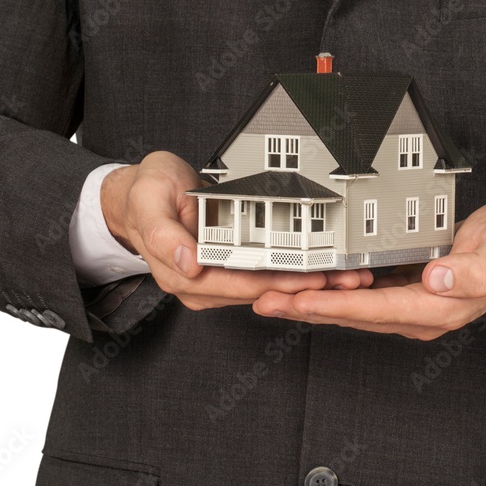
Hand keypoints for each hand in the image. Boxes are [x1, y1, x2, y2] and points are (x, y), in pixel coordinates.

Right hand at [100, 151, 371, 309]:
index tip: (314, 280)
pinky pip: (263, 275)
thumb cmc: (144, 194)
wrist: (138, 195)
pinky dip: (294, 273)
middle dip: (305, 288)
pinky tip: (322, 269)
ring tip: (346, 277)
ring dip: (306, 285)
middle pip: (261, 291)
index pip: (239, 284)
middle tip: (347, 281)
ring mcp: (214, 281)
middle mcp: (199, 284)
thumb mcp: (148, 202)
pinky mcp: (225, 271)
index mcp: (181, 272)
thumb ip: (163, 234)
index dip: (280, 283)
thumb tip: (189, 264)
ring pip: (266, 287)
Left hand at [253, 201, 485, 339]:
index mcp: (439, 307)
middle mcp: (419, 313)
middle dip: (307, 307)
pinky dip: (331, 290)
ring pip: (351, 307)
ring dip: (311, 301)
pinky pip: (359, 296)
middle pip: (353, 314)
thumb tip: (440, 279)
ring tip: (272, 293)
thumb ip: (473, 269)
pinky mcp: (402, 292)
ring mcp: (408, 305)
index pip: (376, 309)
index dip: (336, 305)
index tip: (300, 299)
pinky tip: (307, 281)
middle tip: (265, 299)